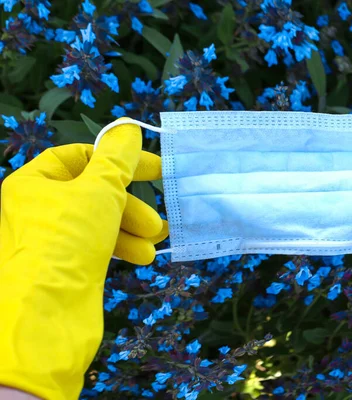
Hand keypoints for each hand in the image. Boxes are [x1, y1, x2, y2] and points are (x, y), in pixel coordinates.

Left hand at [0, 119, 167, 399]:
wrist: (43, 318)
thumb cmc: (66, 241)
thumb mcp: (99, 190)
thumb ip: (117, 159)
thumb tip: (127, 128)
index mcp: (35, 183)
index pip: (79, 157)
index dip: (118, 159)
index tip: (155, 169)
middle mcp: (39, 209)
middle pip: (94, 192)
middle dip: (130, 204)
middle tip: (155, 219)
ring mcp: (52, 240)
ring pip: (100, 221)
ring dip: (132, 228)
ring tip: (155, 241)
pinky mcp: (66, 267)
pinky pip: (98, 245)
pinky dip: (122, 247)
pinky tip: (143, 258)